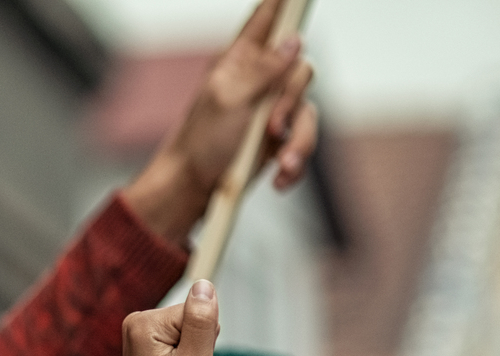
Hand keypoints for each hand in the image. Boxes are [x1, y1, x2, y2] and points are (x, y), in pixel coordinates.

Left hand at [121, 0, 319, 244]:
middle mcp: (258, 82)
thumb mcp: (229, 100)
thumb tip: (293, 41)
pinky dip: (295, 163)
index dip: (282, 3)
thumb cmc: (199, 144)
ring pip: (307, 111)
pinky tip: (279, 178)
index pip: (265, 19)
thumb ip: (263, 70)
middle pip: (299, 70)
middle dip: (290, 102)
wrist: (192, 191)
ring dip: (298, 142)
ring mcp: (270, 111)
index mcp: (238, 62)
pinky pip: (303, 141)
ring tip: (281, 163)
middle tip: (271, 127)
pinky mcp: (278, 140)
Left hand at [122, 280, 219, 355]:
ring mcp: (139, 337)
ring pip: (190, 330)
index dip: (204, 340)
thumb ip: (202, 322)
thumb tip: (204, 285)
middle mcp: (135, 325)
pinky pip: (182, 342)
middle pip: (191, 317)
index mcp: (142, 325)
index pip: (196, 310)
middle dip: (199, 346)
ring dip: (194, 355)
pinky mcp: (148, 348)